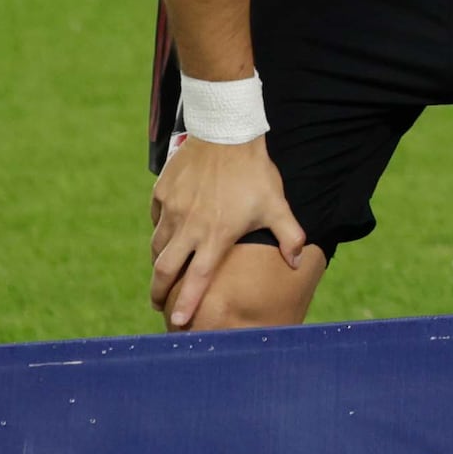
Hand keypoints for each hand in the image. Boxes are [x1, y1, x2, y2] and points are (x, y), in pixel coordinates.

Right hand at [148, 133, 311, 329]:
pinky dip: (160, 230)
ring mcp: (171, 210)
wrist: (226, 132)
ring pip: (157, 246)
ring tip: (164, 272)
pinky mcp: (161, 193)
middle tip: (159, 305)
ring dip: (159, 262)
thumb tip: (296, 263)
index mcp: (216, 235)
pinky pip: (156, 219)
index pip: (197, 279)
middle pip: (164, 270)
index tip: (179, 321)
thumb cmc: (255, 172)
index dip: (187, 303)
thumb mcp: (277, 205)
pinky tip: (169, 233)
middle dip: (159, 292)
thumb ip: (289, 236)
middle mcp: (189, 227)